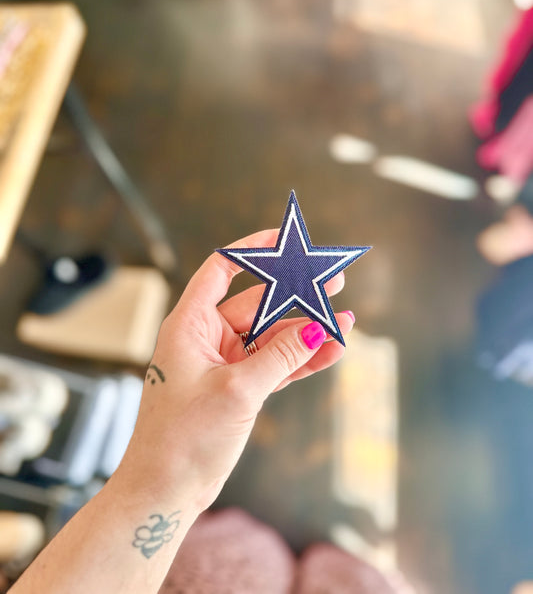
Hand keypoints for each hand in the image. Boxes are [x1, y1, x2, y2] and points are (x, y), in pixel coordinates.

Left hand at [118, 229, 354, 513]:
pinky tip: (331, 351)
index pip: (220, 270)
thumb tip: (317, 327)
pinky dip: (300, 360)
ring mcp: (222, 364)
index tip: (283, 238)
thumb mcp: (238, 389)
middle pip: (257, 303)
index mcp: (190, 324)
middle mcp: (205, 338)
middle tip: (333, 280)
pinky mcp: (236, 388)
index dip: (251, 250)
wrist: (164, 491)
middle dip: (295, 294)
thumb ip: (281, 355)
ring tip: (345, 322)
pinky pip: (274, 365)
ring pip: (271, 337)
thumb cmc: (184, 437)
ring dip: (306, 333)